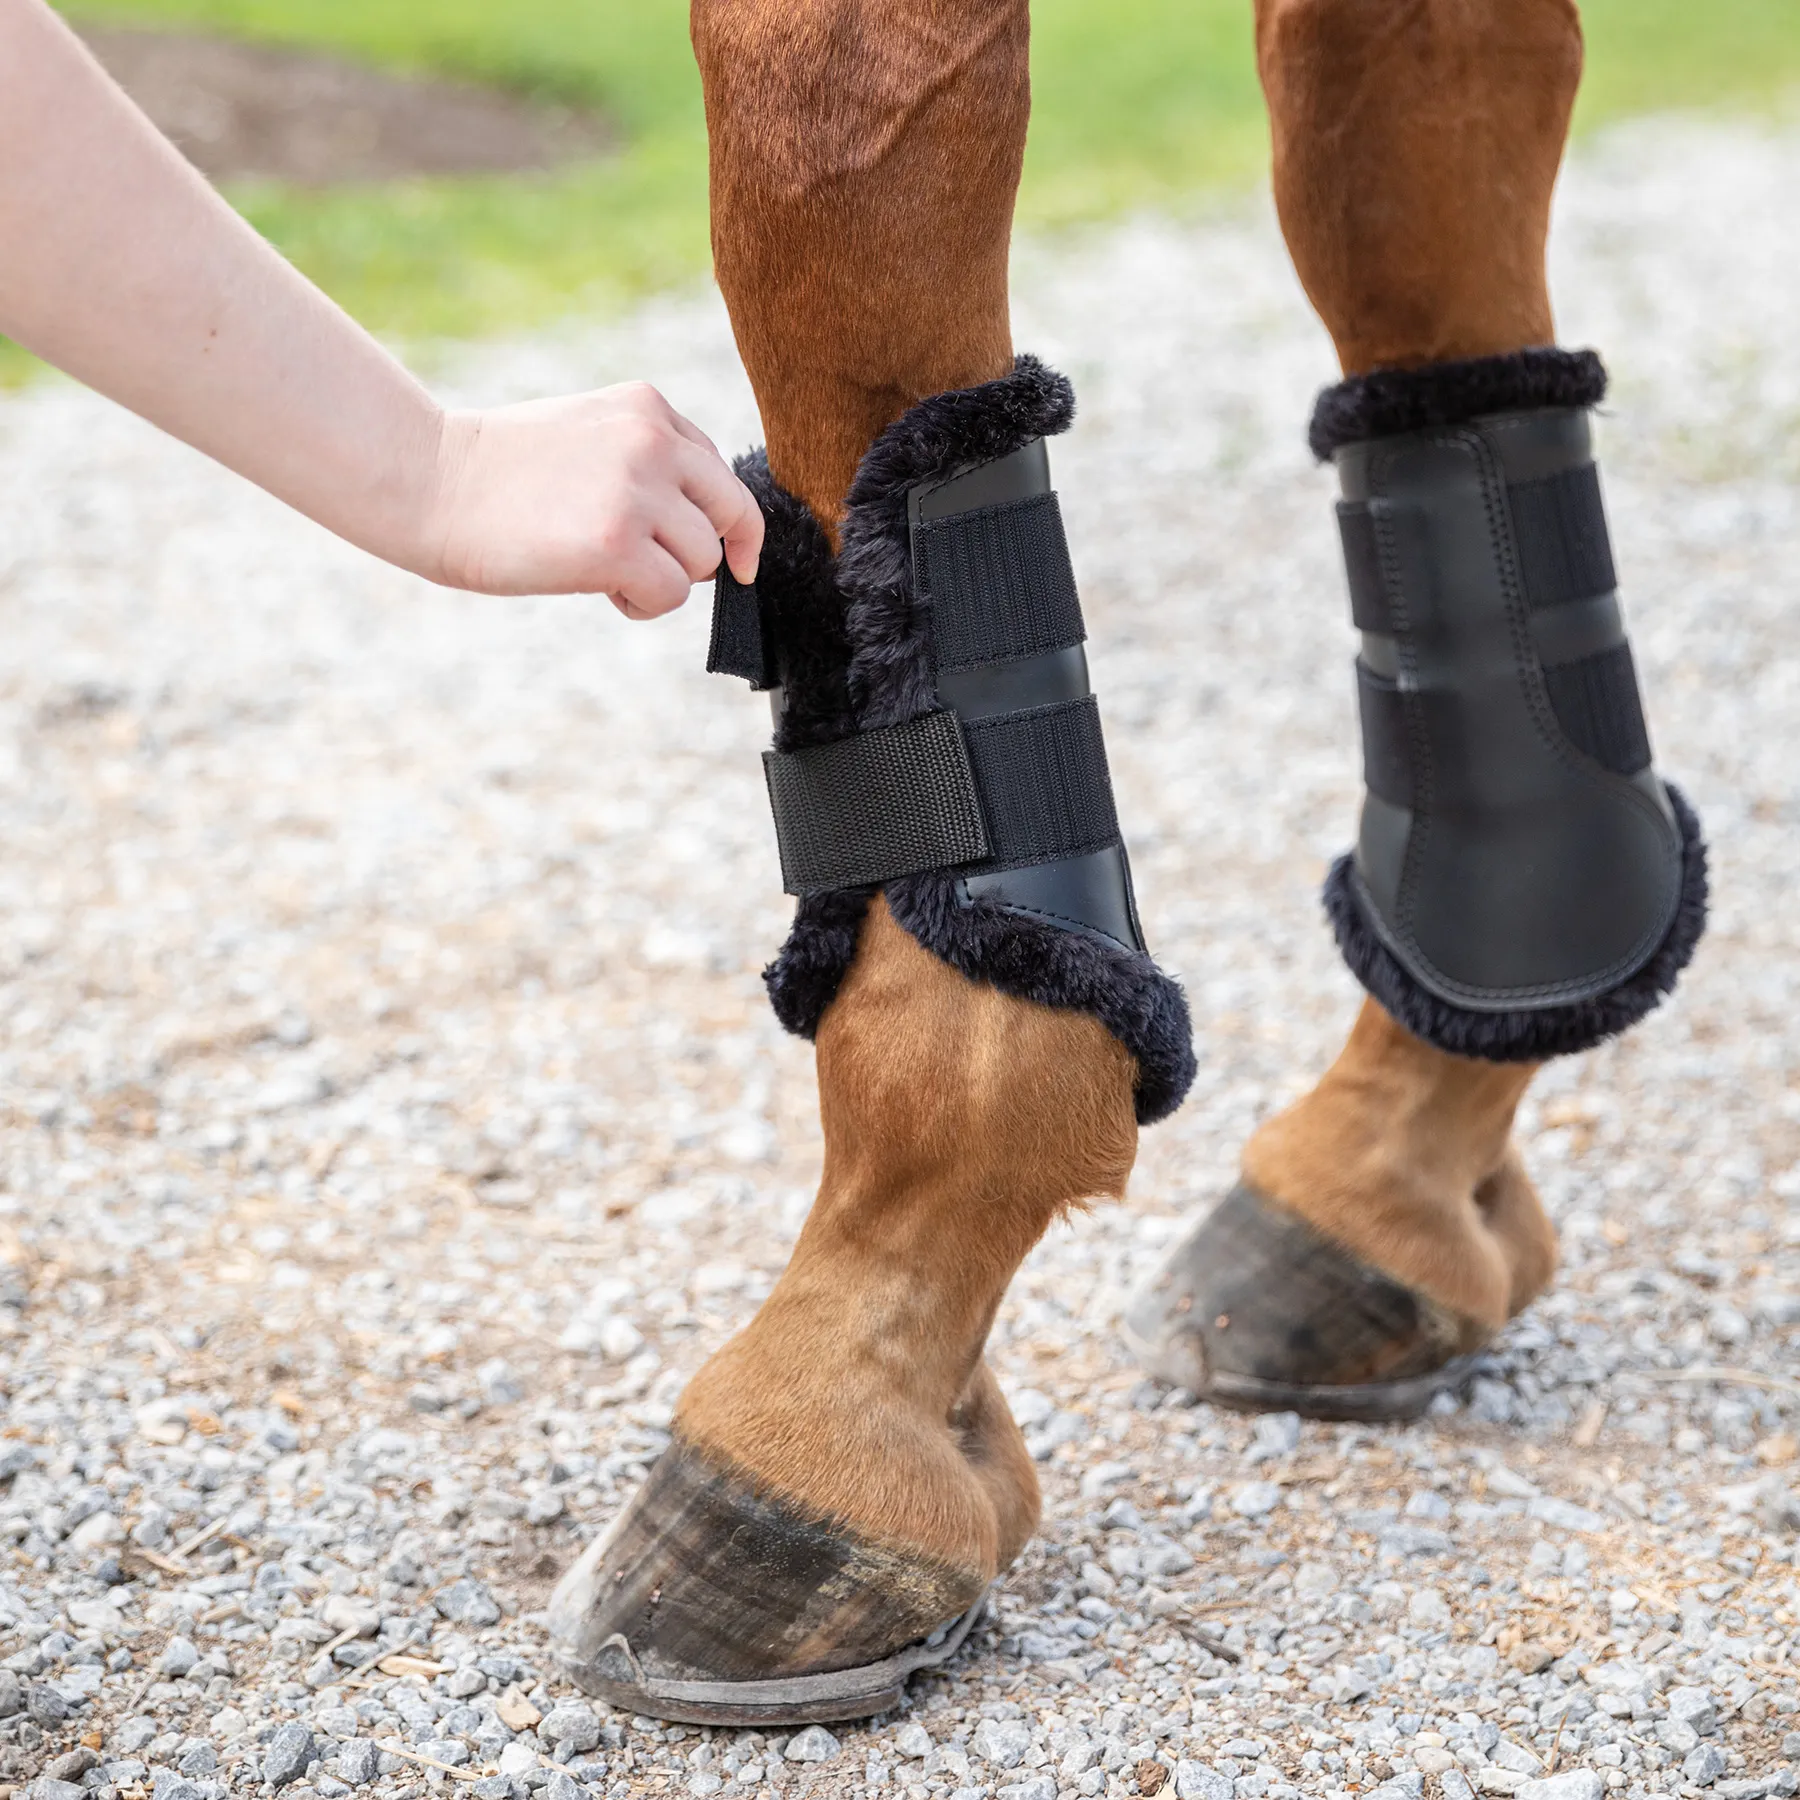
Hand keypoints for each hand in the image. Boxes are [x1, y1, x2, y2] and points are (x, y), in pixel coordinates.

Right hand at [421, 383, 762, 616]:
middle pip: (730, 515)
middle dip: (708, 554)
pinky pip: (672, 594)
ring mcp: (638, 492)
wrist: (430, 482)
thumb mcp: (587, 437)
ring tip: (605, 570)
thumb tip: (707, 533)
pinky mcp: (619, 544)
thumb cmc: (500, 473)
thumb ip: (646, 463)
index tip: (734, 559)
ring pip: (702, 561)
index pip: (720, 473)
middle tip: (666, 572)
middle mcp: (652, 442)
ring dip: (663, 580)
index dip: (728, 523)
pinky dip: (643, 605)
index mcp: (646, 409)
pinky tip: (601, 590)